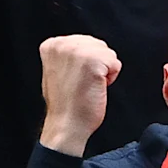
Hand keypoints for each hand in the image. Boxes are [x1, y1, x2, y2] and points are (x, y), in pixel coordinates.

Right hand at [35, 34, 120, 154]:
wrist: (66, 125)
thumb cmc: (65, 104)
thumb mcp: (56, 70)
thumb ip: (68, 54)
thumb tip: (85, 47)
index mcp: (52, 45)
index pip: (85, 42)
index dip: (85, 62)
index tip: (74, 78)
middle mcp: (63, 45)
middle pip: (98, 45)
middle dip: (96, 64)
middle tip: (82, 83)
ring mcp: (77, 51)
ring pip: (108, 53)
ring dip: (104, 71)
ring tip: (87, 85)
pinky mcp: (93, 61)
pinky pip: (115, 63)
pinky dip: (111, 78)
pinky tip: (95, 88)